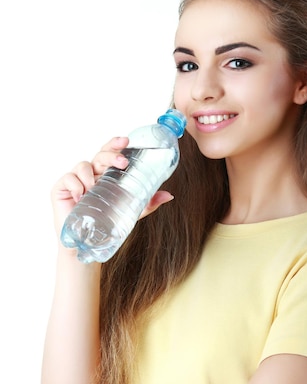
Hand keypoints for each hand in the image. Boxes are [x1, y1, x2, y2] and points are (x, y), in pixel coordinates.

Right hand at [51, 137, 173, 236]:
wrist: (86, 242)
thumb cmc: (106, 222)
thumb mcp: (130, 211)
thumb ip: (147, 203)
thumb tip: (169, 195)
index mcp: (105, 174)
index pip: (110, 153)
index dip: (116, 144)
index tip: (126, 141)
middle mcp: (91, 173)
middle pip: (99, 155)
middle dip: (111, 155)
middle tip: (123, 163)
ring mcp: (75, 179)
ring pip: (83, 165)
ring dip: (92, 176)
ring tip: (95, 191)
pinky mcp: (61, 188)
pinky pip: (69, 179)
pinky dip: (76, 186)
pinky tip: (81, 196)